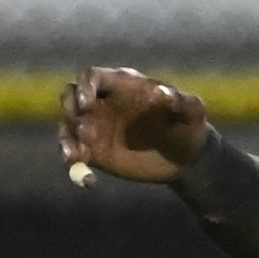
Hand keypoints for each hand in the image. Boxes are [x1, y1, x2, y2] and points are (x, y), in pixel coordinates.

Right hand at [59, 67, 210, 183]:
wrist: (185, 158)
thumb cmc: (189, 127)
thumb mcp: (192, 114)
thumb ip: (183, 102)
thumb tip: (163, 92)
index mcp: (125, 85)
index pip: (93, 76)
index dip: (85, 86)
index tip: (86, 103)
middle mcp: (105, 103)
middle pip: (71, 95)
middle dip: (69, 108)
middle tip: (82, 127)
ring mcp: (96, 127)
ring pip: (68, 127)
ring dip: (66, 140)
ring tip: (76, 157)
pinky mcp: (94, 152)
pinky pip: (74, 155)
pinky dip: (75, 167)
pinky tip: (90, 181)